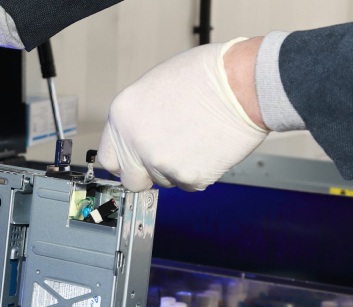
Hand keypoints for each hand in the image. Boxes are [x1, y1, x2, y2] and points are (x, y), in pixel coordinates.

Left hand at [97, 37, 267, 191]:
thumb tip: (134, 137)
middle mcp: (135, 142)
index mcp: (122, 116)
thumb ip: (138, 117)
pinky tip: (208, 147)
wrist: (244, 83)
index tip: (134, 161)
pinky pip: (188, 185)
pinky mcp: (188, 177)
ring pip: (162, 182)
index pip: (108, 159)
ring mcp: (160, 163)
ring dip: (176, 169)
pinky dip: (198, 172)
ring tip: (196, 139)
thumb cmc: (207, 75)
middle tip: (167, 157)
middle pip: (131, 180)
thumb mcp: (155, 85)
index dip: (125, 161)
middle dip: (146, 173)